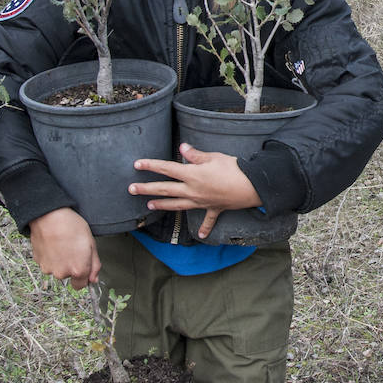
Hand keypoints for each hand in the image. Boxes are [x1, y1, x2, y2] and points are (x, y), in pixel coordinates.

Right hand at [28, 207, 99, 289]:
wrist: (49, 216)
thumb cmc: (71, 226)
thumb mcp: (91, 243)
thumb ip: (94, 265)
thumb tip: (94, 279)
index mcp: (78, 270)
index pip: (81, 285)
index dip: (84, 276)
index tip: (83, 266)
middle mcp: (62, 273)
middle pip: (69, 276)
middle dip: (72, 266)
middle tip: (73, 248)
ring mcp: (48, 268)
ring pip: (57, 269)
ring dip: (60, 261)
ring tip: (62, 244)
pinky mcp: (38, 262)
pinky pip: (48, 263)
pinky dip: (51, 257)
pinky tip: (53, 244)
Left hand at [130, 144, 262, 239]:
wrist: (251, 187)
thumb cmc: (234, 169)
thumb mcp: (214, 157)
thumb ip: (196, 155)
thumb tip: (182, 147)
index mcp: (192, 175)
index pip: (167, 169)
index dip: (151, 165)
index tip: (137, 164)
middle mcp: (192, 190)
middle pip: (165, 189)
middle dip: (146, 189)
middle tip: (131, 189)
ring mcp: (201, 201)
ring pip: (177, 205)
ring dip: (162, 205)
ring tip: (149, 206)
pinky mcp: (214, 208)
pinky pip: (208, 220)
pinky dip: (204, 228)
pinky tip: (199, 235)